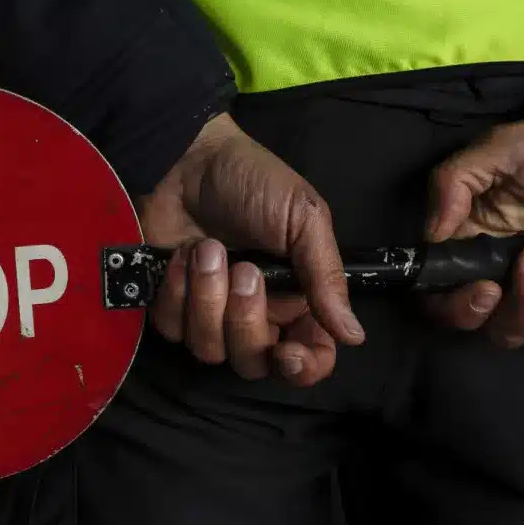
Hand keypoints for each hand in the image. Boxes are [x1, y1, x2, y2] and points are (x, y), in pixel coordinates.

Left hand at [138, 114, 364, 386]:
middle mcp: (255, 313)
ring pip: (209, 350)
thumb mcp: (303, 218)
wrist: (185, 157)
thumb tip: (354, 335)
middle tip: (243, 269)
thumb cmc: (251, 180)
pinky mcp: (170, 302)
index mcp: (296, 297)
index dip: (302, 368)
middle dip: (244, 320)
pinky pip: (171, 329)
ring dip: (207, 298)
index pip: (309, 357)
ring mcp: (209, 311)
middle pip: (254, 362)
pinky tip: (179, 256)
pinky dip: (175, 291)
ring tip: (207, 250)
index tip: (287, 352)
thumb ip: (327, 277)